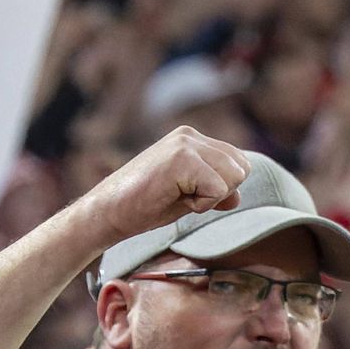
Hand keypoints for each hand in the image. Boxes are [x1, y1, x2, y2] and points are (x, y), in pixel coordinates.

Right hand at [69, 123, 255, 253]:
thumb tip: (238, 195)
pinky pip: (218, 189)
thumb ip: (215, 189)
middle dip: (220, 192)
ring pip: (234, 177)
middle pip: (241, 168)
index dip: (222, 188)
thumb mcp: (187, 195)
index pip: (237, 162)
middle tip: (183, 196)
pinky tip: (173, 198)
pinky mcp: (182, 158)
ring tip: (177, 196)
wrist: (108, 212)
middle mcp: (190, 135)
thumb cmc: (143, 206)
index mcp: (192, 139)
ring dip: (210, 197)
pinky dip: (201, 204)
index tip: (189, 194)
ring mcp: (186, 144)